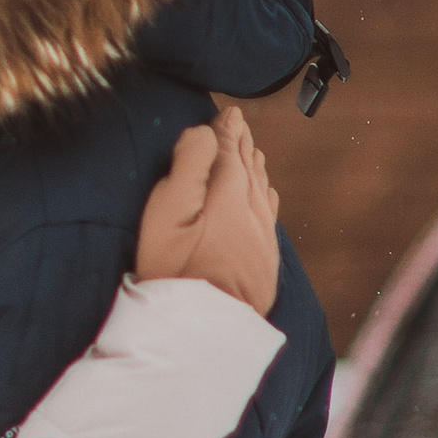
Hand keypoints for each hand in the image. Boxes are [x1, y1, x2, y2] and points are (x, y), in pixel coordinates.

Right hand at [133, 102, 280, 312]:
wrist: (206, 326)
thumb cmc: (176, 268)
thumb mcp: (168, 212)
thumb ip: (187, 166)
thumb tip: (203, 133)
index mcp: (229, 193)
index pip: (229, 150)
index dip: (226, 129)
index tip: (226, 112)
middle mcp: (252, 210)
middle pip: (249, 166)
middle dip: (242, 142)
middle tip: (238, 123)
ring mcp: (262, 236)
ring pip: (261, 188)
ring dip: (254, 165)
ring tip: (250, 149)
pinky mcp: (265, 261)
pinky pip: (269, 214)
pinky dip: (265, 194)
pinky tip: (265, 192)